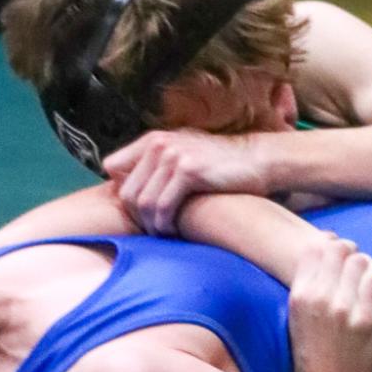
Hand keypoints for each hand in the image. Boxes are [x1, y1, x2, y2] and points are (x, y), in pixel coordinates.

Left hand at [103, 129, 274, 234]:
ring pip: (144, 203)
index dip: (122, 191)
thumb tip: (130, 193)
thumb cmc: (222, 165)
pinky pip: (163, 206)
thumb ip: (157, 165)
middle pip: (126, 192)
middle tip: (152, 229)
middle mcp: (159, 144)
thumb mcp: (184, 154)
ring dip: (152, 225)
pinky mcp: (189, 170)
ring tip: (165, 233)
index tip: (139, 208)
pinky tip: (174, 230)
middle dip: (137, 217)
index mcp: (153, 139)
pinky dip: (165, 224)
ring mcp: (173, 155)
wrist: (259, 160)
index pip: (112, 166)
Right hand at [288, 237, 371, 371]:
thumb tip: (326, 245)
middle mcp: (318, 298)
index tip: (336, 251)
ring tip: (366, 274)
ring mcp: (343, 308)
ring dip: (365, 262)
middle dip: (349, 251)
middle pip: (339, 249)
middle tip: (354, 262)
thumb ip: (309, 283)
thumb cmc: (314, 350)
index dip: (328, 244)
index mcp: (299, 296)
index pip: (314, 249)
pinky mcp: (367, 318)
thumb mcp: (298, 316)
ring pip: (360, 259)